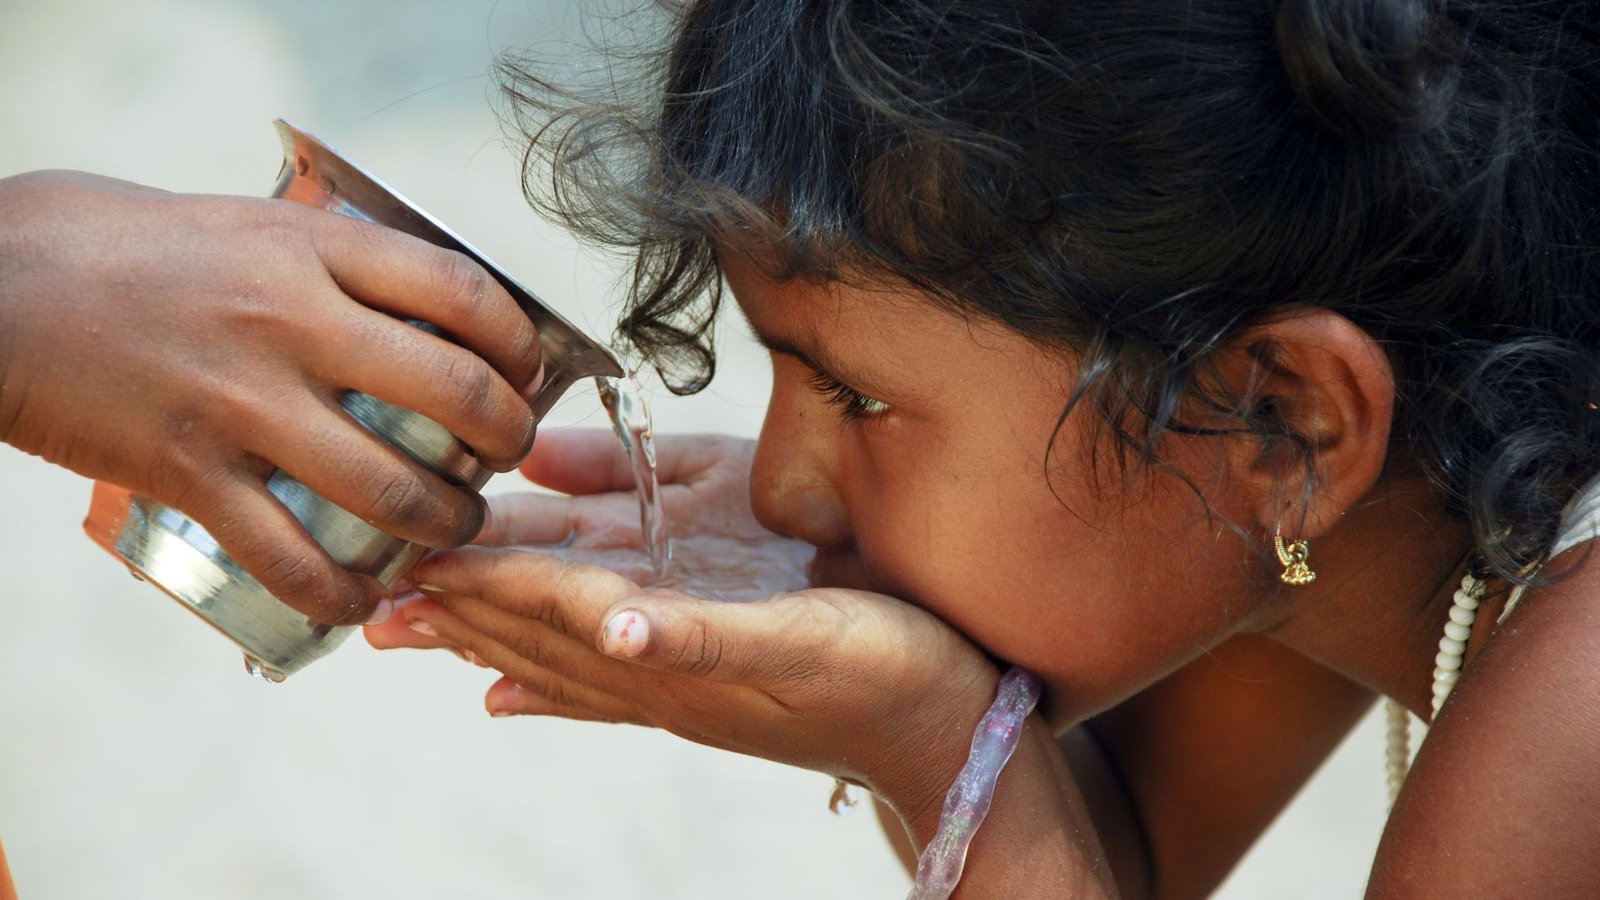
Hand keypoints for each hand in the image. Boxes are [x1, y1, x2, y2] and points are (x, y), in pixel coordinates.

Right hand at [0, 170, 542, 622]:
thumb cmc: (119, 244)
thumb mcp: (244, 222)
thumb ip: (329, 261)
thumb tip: (417, 304)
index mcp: (313, 250)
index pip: (465, 294)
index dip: (520, 344)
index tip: (525, 373)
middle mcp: (292, 324)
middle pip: (456, 394)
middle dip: (508, 440)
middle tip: (505, 458)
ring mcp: (242, 404)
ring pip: (391, 490)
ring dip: (447, 525)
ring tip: (455, 529)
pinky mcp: (189, 473)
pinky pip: (289, 557)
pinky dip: (341, 593)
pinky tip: (362, 598)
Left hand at [366, 431, 1002, 821]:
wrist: (950, 734)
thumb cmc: (889, 679)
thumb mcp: (804, 643)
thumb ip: (703, 638)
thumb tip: (608, 623)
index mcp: (671, 650)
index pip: (548, 602)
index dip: (477, 576)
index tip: (402, 557)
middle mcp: (662, 673)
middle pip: (535, 633)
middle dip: (456, 609)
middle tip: (374, 596)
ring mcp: (682, 685)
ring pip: (560, 655)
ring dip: (488, 635)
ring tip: (424, 630)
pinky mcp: (711, 686)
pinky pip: (607, 683)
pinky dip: (550, 681)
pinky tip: (515, 690)